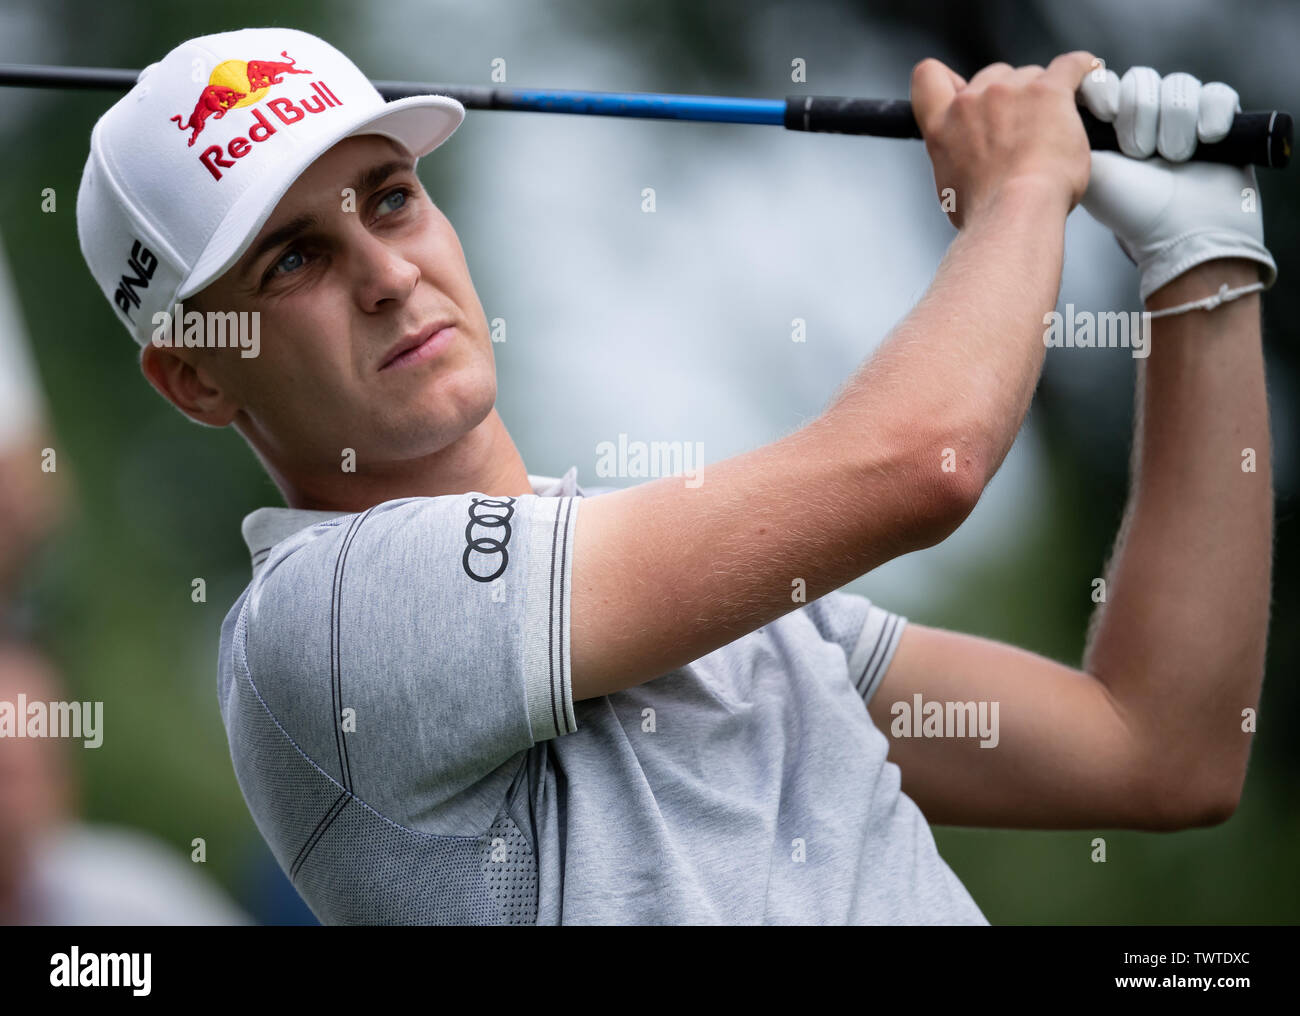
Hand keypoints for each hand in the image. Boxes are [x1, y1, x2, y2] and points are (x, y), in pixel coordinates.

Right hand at [912, 51, 1096, 227]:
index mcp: (941, 125)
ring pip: (1031, 75)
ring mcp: (1010, 91)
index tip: (965, 93)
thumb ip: (957, 159)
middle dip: (1008, 96)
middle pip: (992, 76)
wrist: (1013, 213)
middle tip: (1024, 128)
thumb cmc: (986, 213)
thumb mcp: (951, 187)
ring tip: (1056, 128)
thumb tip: (969, 164)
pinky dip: (1082, 70)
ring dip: (1043, 95)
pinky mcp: (1048, 91)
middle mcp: (971, 101)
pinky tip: (1089, 78)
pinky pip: (1072, 66)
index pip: (929, 76)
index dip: (949, 80)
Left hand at [1077, 64, 1276, 303]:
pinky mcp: (1219, 120)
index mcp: (1111, 125)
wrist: (1182, 233)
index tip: (1106, 113)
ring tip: (1173, 158)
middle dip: (1140, 114)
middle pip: (1142, 79)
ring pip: (1179, 85)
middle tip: (1139, 152)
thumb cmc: (1131, 209)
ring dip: (1174, 123)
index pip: (1107, 80)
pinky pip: (1218, 94)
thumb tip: (1062, 101)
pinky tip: (1204, 141)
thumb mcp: (1090, 172)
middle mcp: (1146, 116)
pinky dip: (1210, 117)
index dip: (1107, 90)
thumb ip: (1071, 135)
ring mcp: (1184, 116)